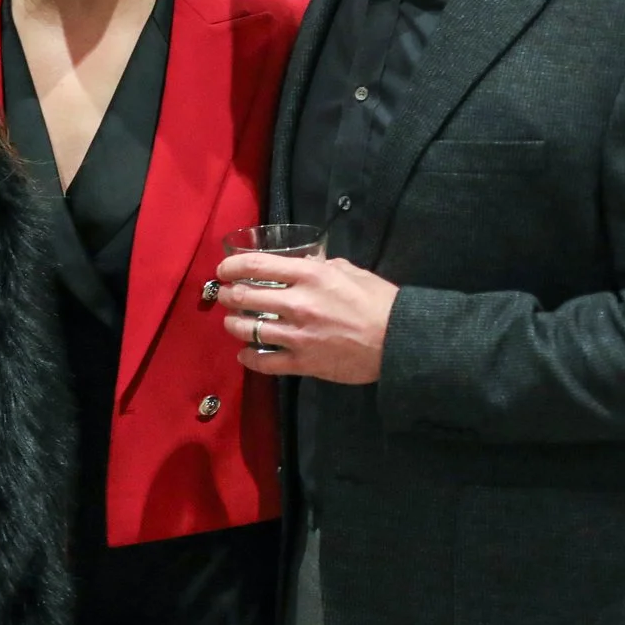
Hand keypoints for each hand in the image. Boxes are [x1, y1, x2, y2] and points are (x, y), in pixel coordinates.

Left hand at [217, 252, 396, 383]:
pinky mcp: (303, 362)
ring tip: (232, 322)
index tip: (223, 270)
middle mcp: (298, 303)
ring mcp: (298, 335)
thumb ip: (322, 266)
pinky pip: (264, 362)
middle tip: (224, 296)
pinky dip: (249, 358)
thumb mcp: (351, 272)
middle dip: (226, 295)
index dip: (231, 267)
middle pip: (243, 297)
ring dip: (233, 324)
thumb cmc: (380, 302)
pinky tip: (245, 353)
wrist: (401, 341)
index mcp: (310, 275)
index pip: (256, 266)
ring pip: (246, 329)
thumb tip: (304, 262)